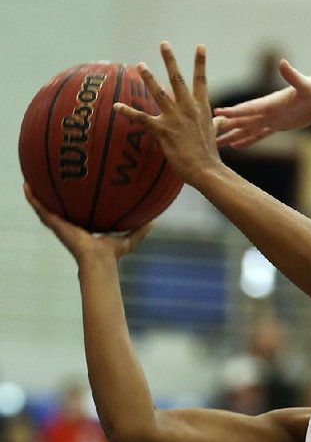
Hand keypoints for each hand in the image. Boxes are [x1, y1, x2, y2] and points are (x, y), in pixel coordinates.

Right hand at [24, 182, 151, 262]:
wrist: (98, 261)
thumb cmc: (111, 256)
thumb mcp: (127, 240)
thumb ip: (139, 231)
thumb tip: (153, 222)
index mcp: (83, 229)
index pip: (77, 213)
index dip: (74, 203)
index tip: (73, 190)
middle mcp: (70, 226)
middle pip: (59, 209)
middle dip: (53, 196)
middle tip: (48, 182)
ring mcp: (60, 226)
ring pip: (45, 208)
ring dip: (37, 195)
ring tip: (29, 180)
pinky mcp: (55, 225)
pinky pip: (40, 208)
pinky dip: (33, 198)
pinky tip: (26, 185)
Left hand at [116, 42, 222, 185]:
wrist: (206, 170)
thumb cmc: (210, 155)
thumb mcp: (214, 134)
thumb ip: (216, 123)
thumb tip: (222, 119)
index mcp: (201, 109)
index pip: (201, 81)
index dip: (200, 63)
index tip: (200, 46)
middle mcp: (188, 109)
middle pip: (178, 79)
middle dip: (170, 60)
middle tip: (164, 44)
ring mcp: (175, 118)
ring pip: (159, 93)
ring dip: (149, 77)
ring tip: (141, 64)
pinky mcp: (163, 130)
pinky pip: (142, 118)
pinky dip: (128, 112)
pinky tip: (117, 106)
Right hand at [213, 60, 310, 148]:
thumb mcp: (308, 85)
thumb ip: (293, 75)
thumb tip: (282, 62)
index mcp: (272, 102)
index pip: (250, 108)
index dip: (235, 111)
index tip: (217, 113)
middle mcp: (268, 110)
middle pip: (243, 120)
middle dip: (226, 126)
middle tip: (207, 133)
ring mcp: (272, 118)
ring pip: (248, 129)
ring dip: (232, 135)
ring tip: (216, 142)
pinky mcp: (279, 125)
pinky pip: (260, 135)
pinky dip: (248, 140)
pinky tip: (236, 145)